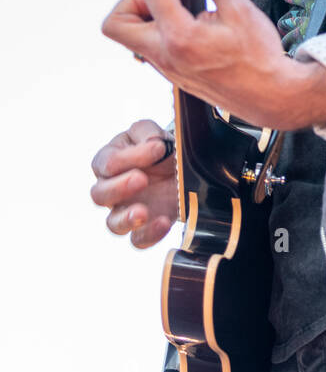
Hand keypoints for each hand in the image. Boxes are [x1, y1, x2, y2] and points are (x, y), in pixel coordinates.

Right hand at [90, 119, 177, 248]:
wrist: (180, 169)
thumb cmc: (159, 150)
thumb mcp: (153, 133)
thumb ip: (147, 132)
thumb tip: (151, 143)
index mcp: (109, 161)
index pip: (107, 162)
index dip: (131, 156)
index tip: (158, 148)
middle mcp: (111, 189)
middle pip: (99, 195)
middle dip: (120, 187)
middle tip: (142, 179)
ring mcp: (125, 211)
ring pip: (113, 223)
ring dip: (126, 218)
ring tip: (143, 212)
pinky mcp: (143, 228)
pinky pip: (138, 240)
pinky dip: (149, 234)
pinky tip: (163, 222)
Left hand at [100, 0, 325, 131]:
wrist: (271, 98)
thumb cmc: (259, 59)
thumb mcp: (241, 11)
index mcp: (180, 37)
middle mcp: (164, 56)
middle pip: (116, 24)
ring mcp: (166, 69)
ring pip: (130, 38)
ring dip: (146, 15)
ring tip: (179, 7)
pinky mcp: (173, 74)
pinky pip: (150, 49)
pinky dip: (161, 30)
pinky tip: (192, 24)